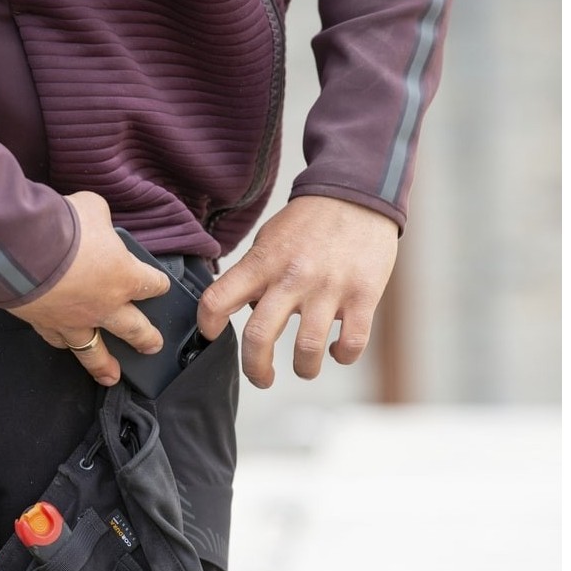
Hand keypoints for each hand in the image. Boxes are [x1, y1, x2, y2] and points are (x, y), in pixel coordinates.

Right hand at [11, 191, 169, 384]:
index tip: (159, 285)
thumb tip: (93, 220)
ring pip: (94, 351)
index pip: (152, 285)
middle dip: (146, 339)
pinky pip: (57, 340)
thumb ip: (99, 220)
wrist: (21, 250)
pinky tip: (64, 346)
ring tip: (111, 376)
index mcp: (125, 277)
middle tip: (152, 347)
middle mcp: (105, 306)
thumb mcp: (92, 209)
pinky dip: (62, 344)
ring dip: (104, 365)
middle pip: (135, 330)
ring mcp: (75, 321)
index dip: (158, 284)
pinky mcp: (45, 325)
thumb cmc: (62, 226)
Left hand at [196, 195, 398, 387]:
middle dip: (256, 369)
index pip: (218, 299)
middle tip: (261, 377)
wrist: (358, 193)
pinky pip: (352, 343)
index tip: (212, 335)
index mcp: (262, 262)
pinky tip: (337, 351)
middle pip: (259, 336)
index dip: (207, 324)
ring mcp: (328, 288)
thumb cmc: (309, 223)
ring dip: (303, 369)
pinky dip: (342, 356)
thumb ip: (254, 276)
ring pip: (307, 350)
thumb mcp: (269, 240)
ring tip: (304, 368)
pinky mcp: (363, 295)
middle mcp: (292, 277)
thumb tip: (243, 312)